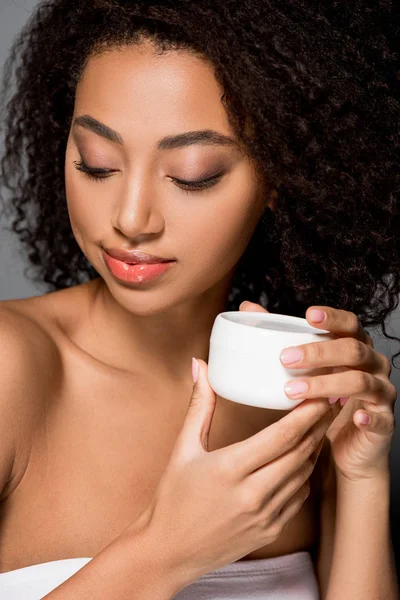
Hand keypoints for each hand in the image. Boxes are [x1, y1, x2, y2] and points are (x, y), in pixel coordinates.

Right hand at [130, 348, 332, 589]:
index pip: (282, 436)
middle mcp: (252, 494)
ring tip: (320, 426)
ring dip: (314, 448)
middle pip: (300, 452)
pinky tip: (304, 460)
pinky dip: (305, 475)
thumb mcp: (183, 448)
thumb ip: (199, 405)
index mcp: (230, 469)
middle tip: (328, 403)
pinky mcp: (269, 531)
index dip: (307, 413)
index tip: (320, 394)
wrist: (168, 552)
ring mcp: (264, 516)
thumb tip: (199, 366)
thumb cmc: (173, 499)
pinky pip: (298, 498)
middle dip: (318, 425)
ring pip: (303, 474)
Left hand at [247, 301, 396, 481]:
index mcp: (356, 346)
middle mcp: (374, 365)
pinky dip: (367, 417)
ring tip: (293, 391)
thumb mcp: (305, 369)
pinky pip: (380, 419)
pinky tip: (353, 417)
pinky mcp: (385, 423)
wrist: (348, 446)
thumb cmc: (324, 399)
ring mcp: (382, 393)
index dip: (333, 318)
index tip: (308, 316)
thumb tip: (248, 306)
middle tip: (285, 358)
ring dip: (325, 384)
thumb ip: (280, 337)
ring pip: (360, 381)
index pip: (350, 324)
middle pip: (353, 350)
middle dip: (319, 352)